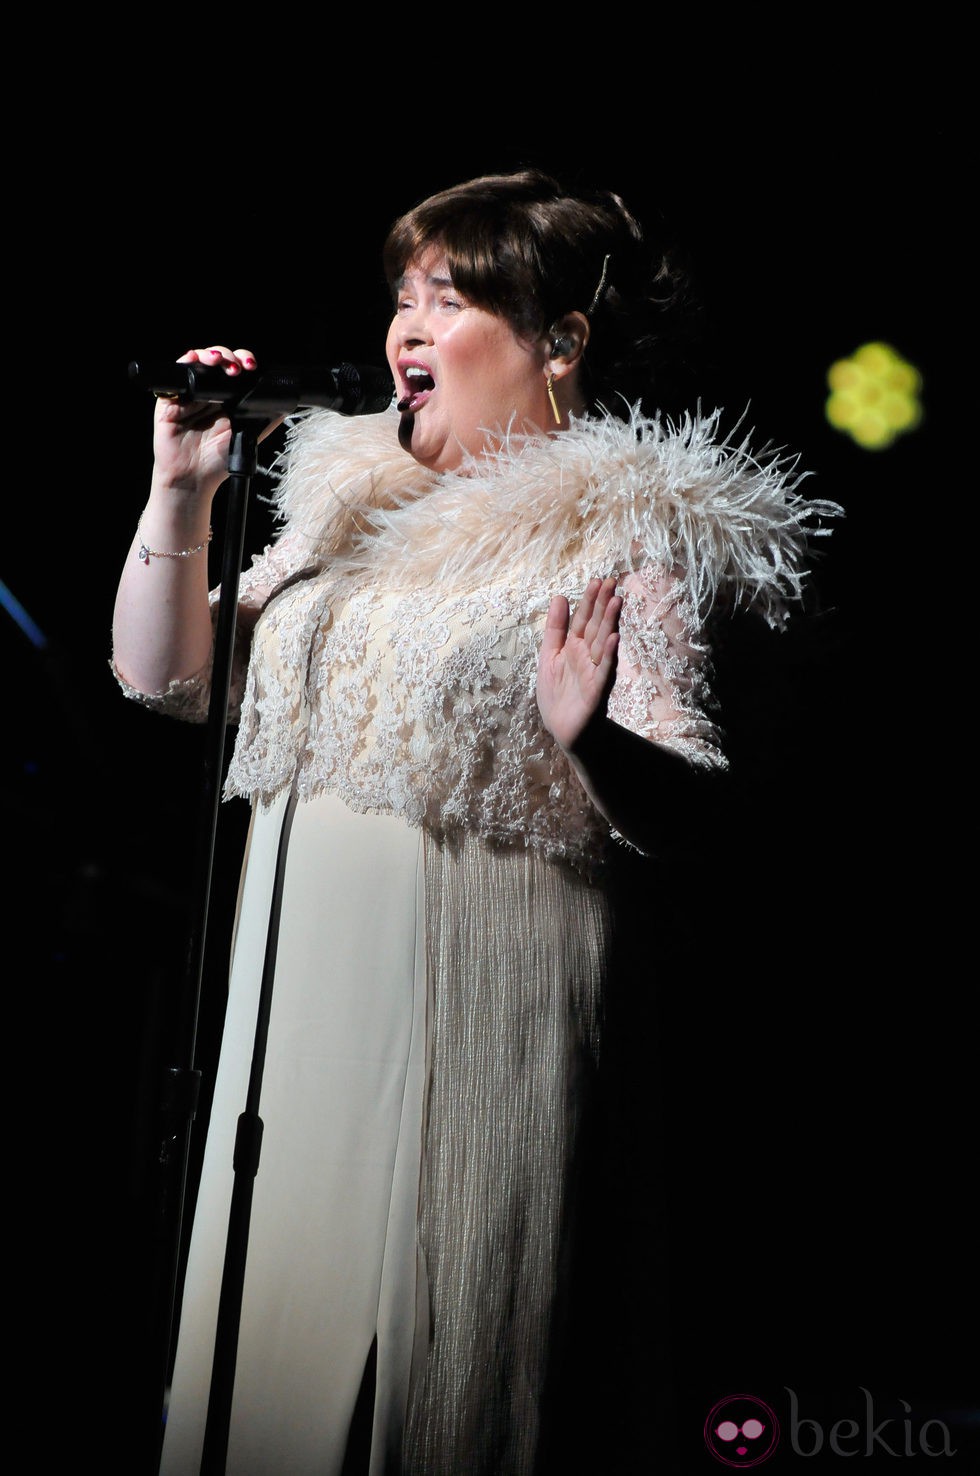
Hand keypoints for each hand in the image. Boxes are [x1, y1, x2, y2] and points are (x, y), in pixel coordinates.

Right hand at [151, 345, 262, 497]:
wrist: (194, 478)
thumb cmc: (218, 459)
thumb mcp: (248, 437)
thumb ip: (265, 420)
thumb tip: (287, 404)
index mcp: (227, 397)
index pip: (235, 369)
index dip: (243, 360)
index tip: (252, 366)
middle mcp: (208, 392)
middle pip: (217, 361)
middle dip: (228, 356)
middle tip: (237, 367)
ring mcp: (189, 394)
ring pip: (197, 362)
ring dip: (208, 355)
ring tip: (218, 361)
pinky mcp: (170, 400)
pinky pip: (175, 375)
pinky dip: (184, 363)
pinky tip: (193, 360)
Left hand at [536, 575, 621, 751]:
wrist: (562, 729)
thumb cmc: (557, 694)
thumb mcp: (549, 656)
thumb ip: (555, 628)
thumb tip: (559, 596)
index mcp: (575, 647)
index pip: (584, 619)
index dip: (590, 600)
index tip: (597, 580)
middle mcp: (588, 656)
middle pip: (596, 626)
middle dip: (603, 604)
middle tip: (612, 581)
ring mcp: (594, 672)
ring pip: (603, 643)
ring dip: (610, 622)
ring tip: (616, 601)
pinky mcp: (597, 691)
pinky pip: (604, 671)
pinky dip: (608, 655)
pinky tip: (613, 639)